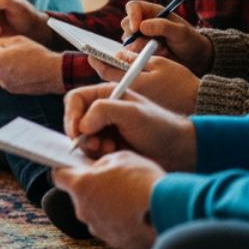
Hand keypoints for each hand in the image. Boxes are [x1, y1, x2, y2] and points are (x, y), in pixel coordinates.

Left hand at [0, 35, 63, 93]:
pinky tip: (20, 67)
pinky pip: (5, 77)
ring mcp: (4, 83)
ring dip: (1, 63)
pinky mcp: (11, 89)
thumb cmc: (37, 54)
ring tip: (16, 57)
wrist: (54, 73)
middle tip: (1, 47)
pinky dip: (8, 71)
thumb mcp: (17, 40)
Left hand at [52, 151, 161, 248]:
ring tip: (131, 199)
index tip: (78, 169)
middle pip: (80, 196)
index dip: (67, 171)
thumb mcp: (121, 158)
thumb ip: (102, 163)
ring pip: (97, 212)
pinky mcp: (114, 241)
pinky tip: (138, 213)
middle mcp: (83, 210)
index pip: (58, 177)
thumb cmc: (143, 181)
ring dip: (108, 205)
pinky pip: (111, 226)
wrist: (167, 212)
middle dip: (94, 189)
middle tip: (116, 182)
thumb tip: (97, 169)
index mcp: (80, 186)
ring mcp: (98, 228)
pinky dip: (120, 220)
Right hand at [64, 83, 197, 169]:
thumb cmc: (160, 127)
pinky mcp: (107, 146)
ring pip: (81, 138)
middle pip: (74, 120)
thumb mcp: (133, 113)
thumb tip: (82, 125)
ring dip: (91, 146)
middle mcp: (102, 110)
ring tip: (111, 149)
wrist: (178, 151)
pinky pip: (90, 151)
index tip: (77, 132)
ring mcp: (104, 129)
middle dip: (81, 134)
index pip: (74, 99)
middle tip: (96, 145)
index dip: (71, 115)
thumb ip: (104, 110)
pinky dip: (97, 155)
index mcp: (106, 94)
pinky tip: (114, 154)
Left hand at [92, 49, 199, 114]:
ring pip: (115, 90)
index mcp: (132, 83)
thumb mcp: (160, 64)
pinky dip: (122, 87)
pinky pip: (125, 97)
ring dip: (111, 78)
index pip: (106, 71)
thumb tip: (118, 54)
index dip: (97, 60)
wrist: (200, 105)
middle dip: (102, 69)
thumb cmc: (182, 83)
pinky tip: (125, 79)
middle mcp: (129, 97)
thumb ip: (135, 59)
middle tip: (97, 58)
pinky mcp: (141, 112)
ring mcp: (134, 106)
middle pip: (107, 82)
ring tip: (108, 65)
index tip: (91, 52)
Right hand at [120, 1, 212, 73]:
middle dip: (135, 36)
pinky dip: (141, 56)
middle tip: (151, 44)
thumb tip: (141, 26)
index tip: (137, 29)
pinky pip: (131, 53)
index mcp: (153, 12)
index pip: (133, 7)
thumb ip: (163, 27)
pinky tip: (156, 57)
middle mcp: (143, 23)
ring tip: (161, 51)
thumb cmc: (191, 42)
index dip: (132, 16)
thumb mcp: (181, 33)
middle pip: (126, 24)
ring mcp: (140, 38)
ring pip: (127, 41)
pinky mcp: (139, 52)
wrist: (195, 60)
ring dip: (141, 48)